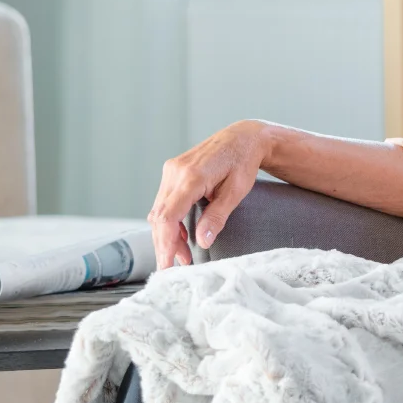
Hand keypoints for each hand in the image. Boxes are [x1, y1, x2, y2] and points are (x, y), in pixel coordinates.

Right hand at [147, 119, 270, 269]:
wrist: (243, 136)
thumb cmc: (243, 162)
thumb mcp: (237, 191)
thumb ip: (217, 216)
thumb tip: (202, 242)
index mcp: (192, 176)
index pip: (169, 216)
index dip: (165, 243)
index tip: (167, 264)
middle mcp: (175, 171)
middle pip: (160, 216)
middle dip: (165, 244)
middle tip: (176, 266)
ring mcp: (171, 170)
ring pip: (159, 210)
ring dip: (167, 234)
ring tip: (182, 255)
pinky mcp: (172, 172)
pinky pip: (164, 201)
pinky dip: (169, 220)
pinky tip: (182, 235)